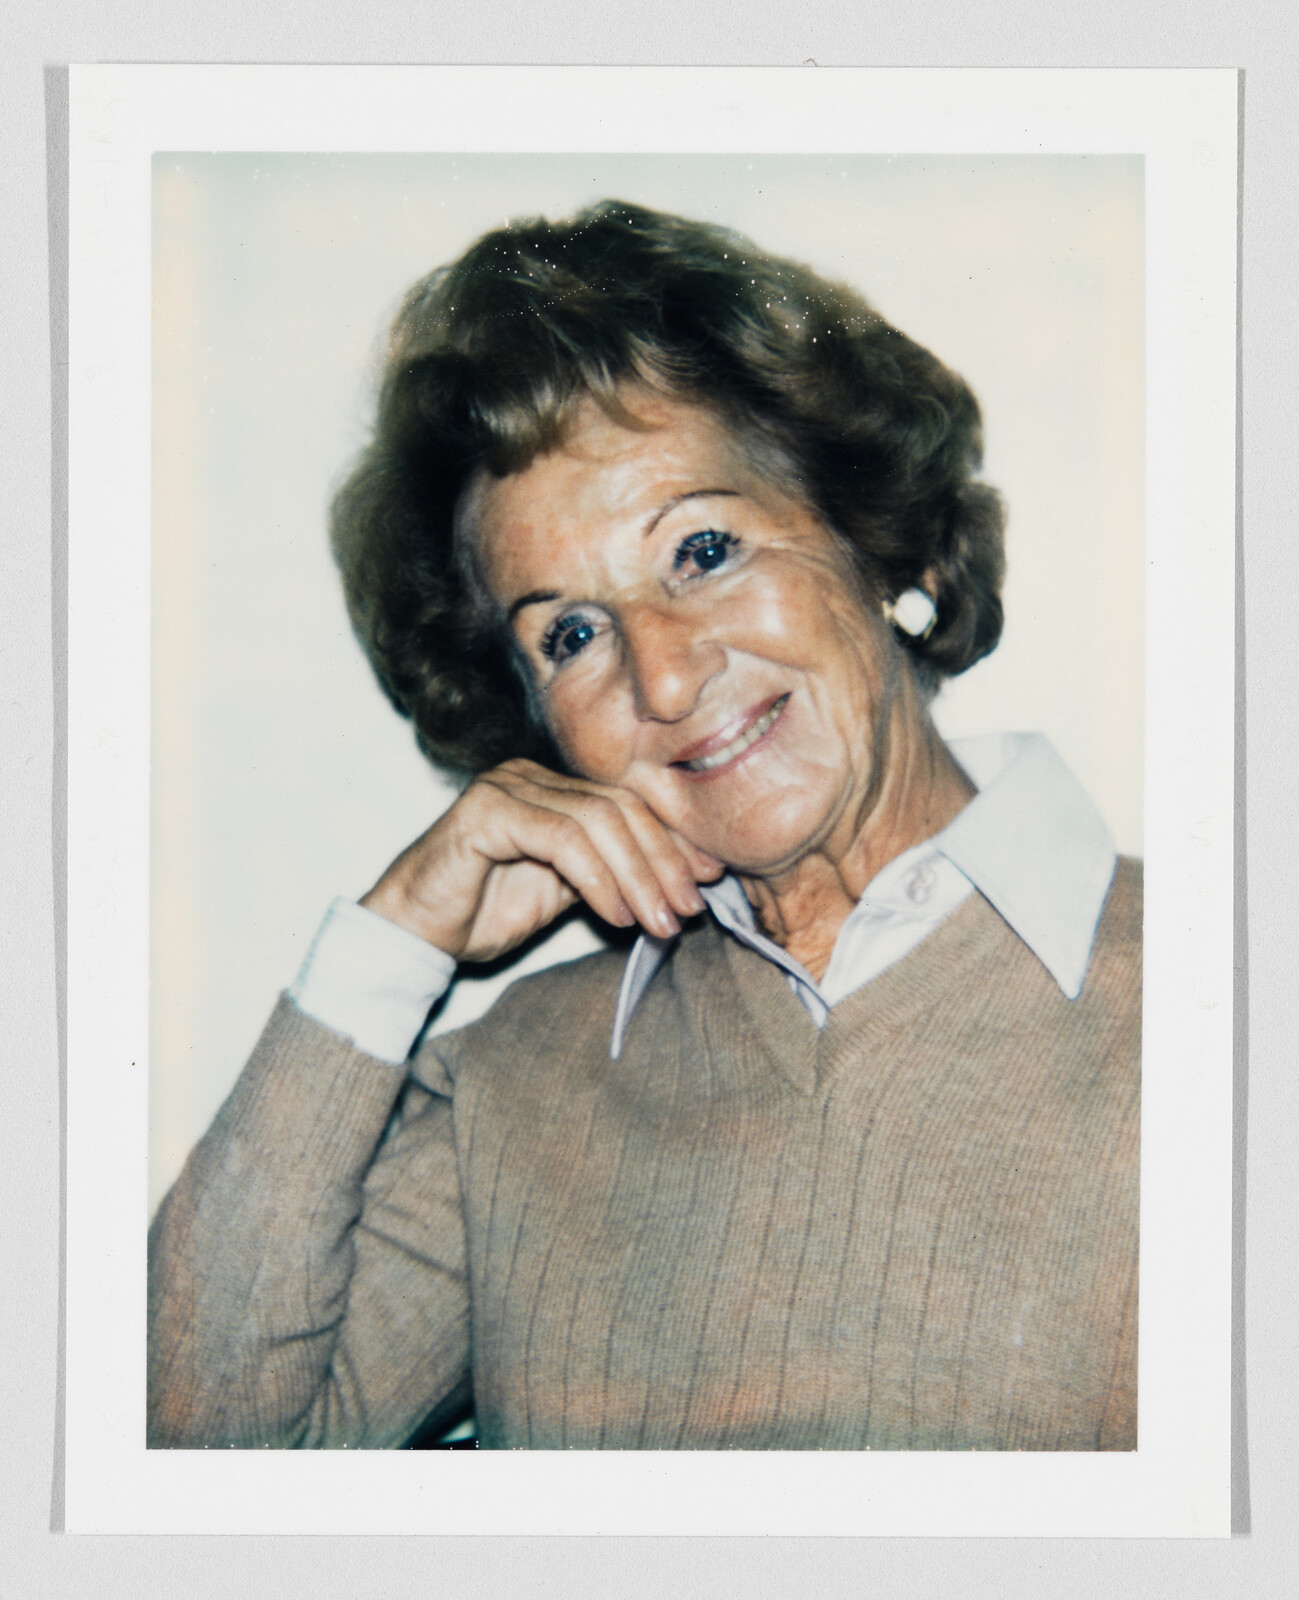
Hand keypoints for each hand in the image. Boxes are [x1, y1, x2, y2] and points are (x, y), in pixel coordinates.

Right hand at [359, 759, 723, 962]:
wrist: (415, 935)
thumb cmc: (484, 913)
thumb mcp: (567, 893)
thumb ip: (616, 875)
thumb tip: (688, 877)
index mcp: (553, 788)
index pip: (630, 803)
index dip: (673, 842)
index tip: (707, 884)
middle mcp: (531, 775)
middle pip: (621, 807)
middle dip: (662, 862)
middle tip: (687, 912)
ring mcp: (507, 787)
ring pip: (598, 820)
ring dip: (637, 875)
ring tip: (657, 921)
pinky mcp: (486, 811)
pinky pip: (561, 839)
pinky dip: (598, 878)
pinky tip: (615, 914)